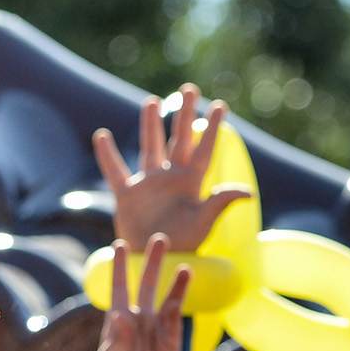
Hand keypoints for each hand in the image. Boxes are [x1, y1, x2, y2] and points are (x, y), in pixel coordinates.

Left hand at [82, 235, 191, 350]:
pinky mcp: (171, 341)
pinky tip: (184, 289)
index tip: (119, 243)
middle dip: (153, 262)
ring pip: (167, 298)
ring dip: (175, 282)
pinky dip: (179, 303)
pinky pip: (176, 319)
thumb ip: (120, 336)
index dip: (120, 265)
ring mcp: (156, 328)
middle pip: (146, 284)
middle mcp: (139, 318)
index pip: (119, 285)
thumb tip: (123, 315)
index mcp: (118, 318)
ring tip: (186, 264)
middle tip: (161, 238)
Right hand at [93, 84, 250, 249]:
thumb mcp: (203, 224)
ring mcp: (148, 185)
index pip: (203, 148)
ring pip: (150, 147)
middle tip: (189, 89)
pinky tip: (101, 136)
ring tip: (152, 101)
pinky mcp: (127, 196)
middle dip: (184, 114)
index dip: (212, 127)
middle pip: (178, 138)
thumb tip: (248, 193)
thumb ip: (220, 204)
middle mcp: (170, 178)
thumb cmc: (182, 247)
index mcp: (191, 183)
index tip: (220, 105)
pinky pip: (116, 171)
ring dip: (150, 124)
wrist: (153, 262)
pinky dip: (108, 155)